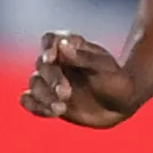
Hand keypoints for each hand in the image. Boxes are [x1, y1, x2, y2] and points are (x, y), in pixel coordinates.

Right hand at [19, 31, 143, 128]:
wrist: (121, 104)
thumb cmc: (116, 80)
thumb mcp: (104, 68)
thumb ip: (83, 58)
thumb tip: (62, 45)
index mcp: (70, 46)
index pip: (50, 40)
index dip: (47, 47)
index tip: (51, 58)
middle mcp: (57, 62)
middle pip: (42, 65)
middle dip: (51, 79)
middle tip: (66, 93)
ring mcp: (51, 82)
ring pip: (35, 84)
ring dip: (44, 96)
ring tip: (61, 108)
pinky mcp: (48, 100)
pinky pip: (31, 101)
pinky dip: (34, 106)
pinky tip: (49, 112)